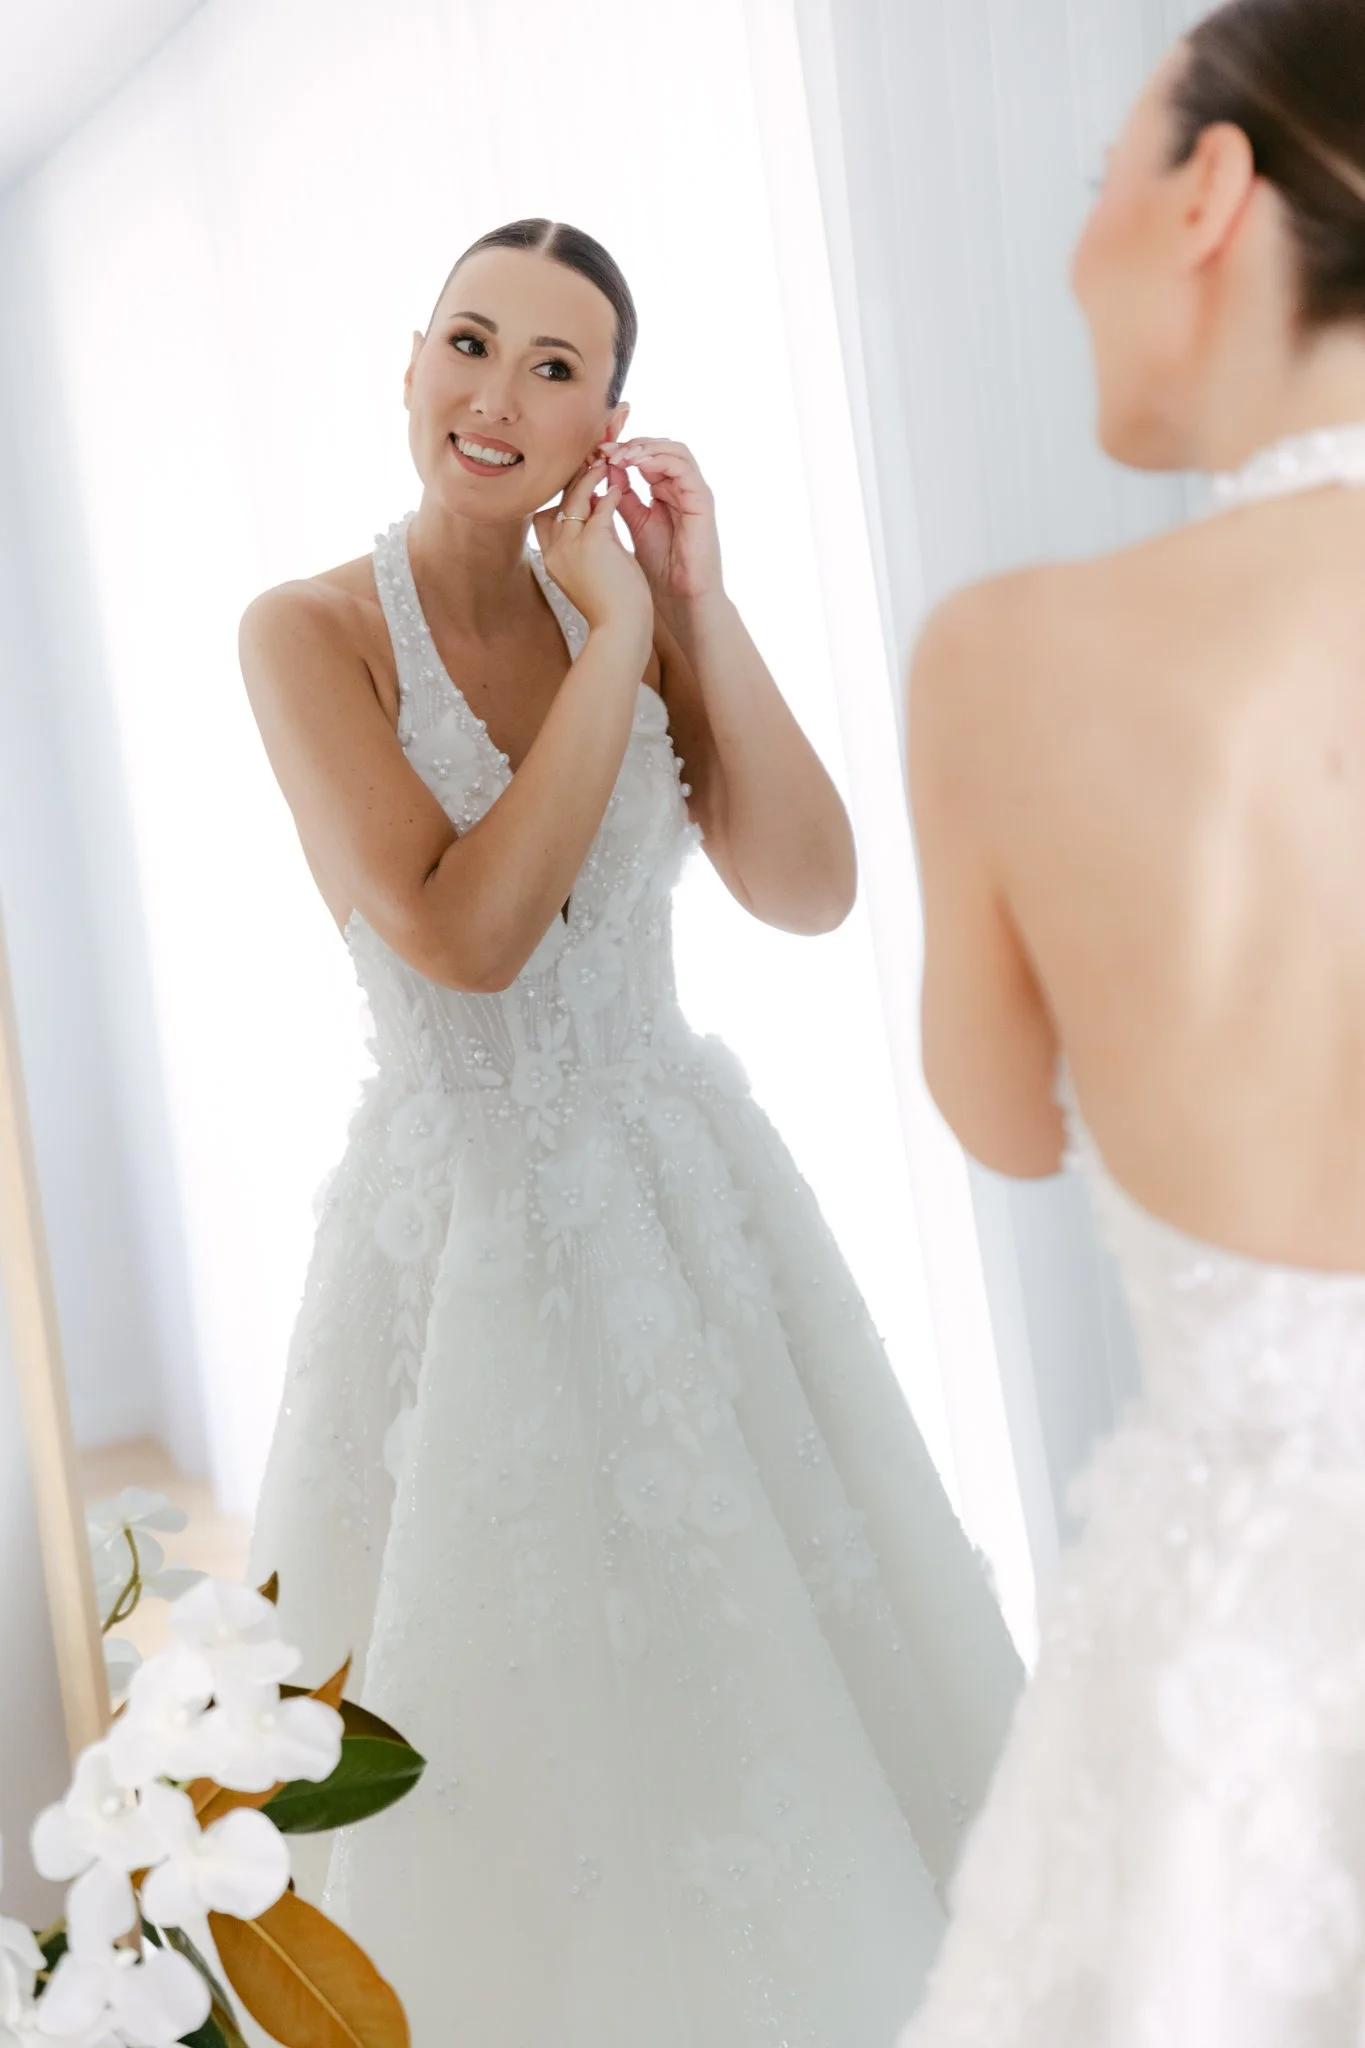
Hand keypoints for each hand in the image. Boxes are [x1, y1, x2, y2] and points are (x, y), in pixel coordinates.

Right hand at [533, 458, 652, 640]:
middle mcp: (554, 551)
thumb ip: (593, 539)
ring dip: (591, 478)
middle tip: (591, 463)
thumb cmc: (613, 607)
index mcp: (551, 560)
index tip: (579, 483)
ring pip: (574, 498)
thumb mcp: (595, 569)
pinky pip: (599, 506)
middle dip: (574, 481)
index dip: (562, 498)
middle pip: (558, 502)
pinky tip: (619, 487)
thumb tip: (600, 508)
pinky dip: (610, 494)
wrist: (620, 629)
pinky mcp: (592, 543)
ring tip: (605, 466)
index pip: (546, 518)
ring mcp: (570, 546)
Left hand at [596, 438, 723, 608]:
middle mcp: (682, 487)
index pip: (645, 456)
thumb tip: (605, 470)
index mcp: (665, 491)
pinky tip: (635, 463)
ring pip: (674, 449)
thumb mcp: (635, 524)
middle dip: (630, 444)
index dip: (620, 450)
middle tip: (604, 449)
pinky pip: (683, 467)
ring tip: (619, 455)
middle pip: (660, 447)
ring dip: (644, 447)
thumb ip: (623, 498)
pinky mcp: (702, 499)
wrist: (682, 595)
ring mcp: (694, 491)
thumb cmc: (661, 567)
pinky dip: (658, 459)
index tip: (594, 453)